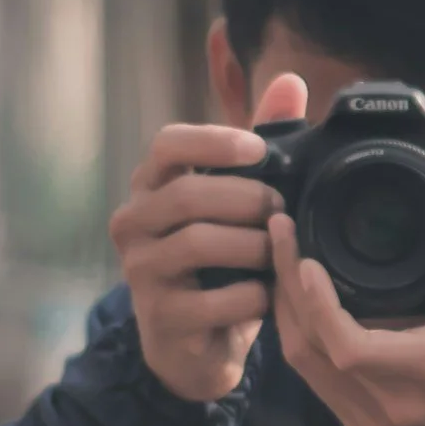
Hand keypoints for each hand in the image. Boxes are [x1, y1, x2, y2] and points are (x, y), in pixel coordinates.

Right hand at [108, 74, 307, 401]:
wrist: (195, 343)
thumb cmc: (220, 261)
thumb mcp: (238, 201)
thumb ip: (262, 142)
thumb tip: (290, 82)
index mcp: (152, 186)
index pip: (167, 144)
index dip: (213, 141)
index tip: (258, 149)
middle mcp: (134, 222)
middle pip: (189, 194)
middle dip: (248, 199)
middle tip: (282, 209)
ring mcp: (140, 271)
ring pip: (199, 243)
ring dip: (254, 246)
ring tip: (278, 251)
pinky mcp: (159, 317)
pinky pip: (214, 299)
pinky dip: (252, 295)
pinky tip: (266, 295)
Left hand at [268, 199, 424, 425]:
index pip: (348, 346)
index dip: (316, 304)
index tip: (305, 257)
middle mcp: (394, 403)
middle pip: (312, 349)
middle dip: (287, 291)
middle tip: (280, 235)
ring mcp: (372, 421)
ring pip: (303, 364)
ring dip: (285, 311)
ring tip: (281, 257)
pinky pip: (312, 376)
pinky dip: (298, 334)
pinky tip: (296, 298)